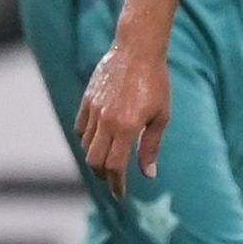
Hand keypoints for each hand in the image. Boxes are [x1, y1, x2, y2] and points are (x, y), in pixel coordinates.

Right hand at [75, 37, 170, 199]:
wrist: (138, 50)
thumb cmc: (156, 82)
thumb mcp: (161, 116)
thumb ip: (151, 147)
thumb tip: (148, 174)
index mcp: (126, 127)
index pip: (114, 166)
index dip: (117, 184)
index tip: (121, 194)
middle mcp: (106, 121)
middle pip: (95, 161)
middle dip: (103, 176)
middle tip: (114, 181)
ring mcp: (93, 110)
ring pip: (86, 145)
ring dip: (95, 158)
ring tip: (108, 162)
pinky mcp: (87, 100)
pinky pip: (80, 127)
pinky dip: (87, 140)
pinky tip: (98, 142)